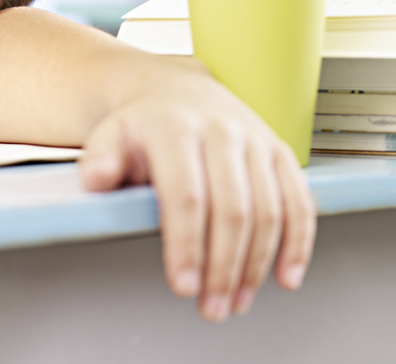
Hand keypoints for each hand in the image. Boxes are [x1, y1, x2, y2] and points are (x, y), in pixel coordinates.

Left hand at [80, 57, 315, 322]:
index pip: (186, 194)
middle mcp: (221, 130)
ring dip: (256, 264)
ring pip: (269, 210)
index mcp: (175, 128)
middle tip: (212, 306)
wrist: (175, 88)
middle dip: (224, 267)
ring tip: (237, 300)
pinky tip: (285, 276)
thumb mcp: (110, 135)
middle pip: (233, 209)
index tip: (183, 284)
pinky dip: (298, 243)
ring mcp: (255, 140)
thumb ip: (100, 160)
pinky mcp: (279, 151)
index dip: (187, 244)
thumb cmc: (144, 124)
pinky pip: (299, 201)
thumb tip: (96, 179)